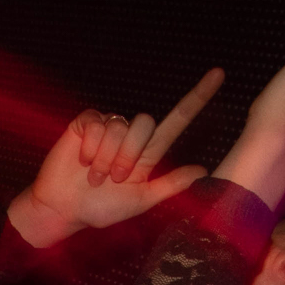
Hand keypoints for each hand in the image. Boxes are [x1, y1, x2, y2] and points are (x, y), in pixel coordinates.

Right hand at [8, 69, 224, 249]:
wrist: (65, 210)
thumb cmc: (102, 208)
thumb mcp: (141, 202)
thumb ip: (170, 185)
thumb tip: (203, 170)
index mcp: (148, 153)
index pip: (177, 120)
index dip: (197, 97)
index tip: (219, 74)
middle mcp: (130, 136)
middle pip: (145, 123)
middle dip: (128, 155)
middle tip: (113, 179)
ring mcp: (107, 127)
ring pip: (119, 127)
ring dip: (105, 157)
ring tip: (95, 175)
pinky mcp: (85, 123)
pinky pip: (96, 123)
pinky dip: (89, 147)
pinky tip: (82, 161)